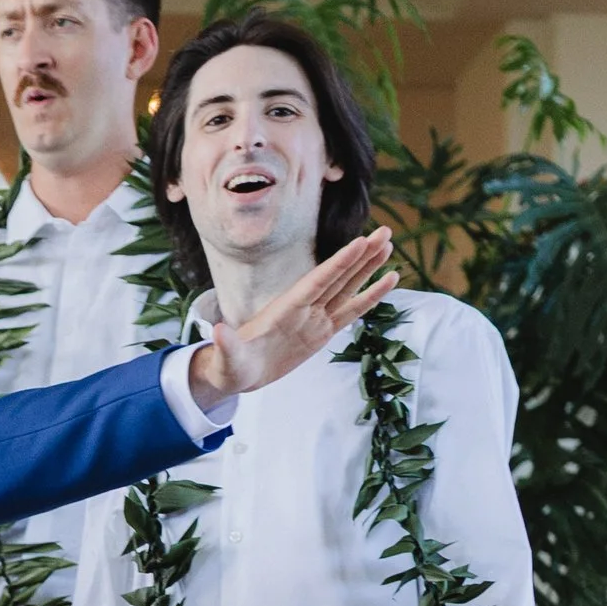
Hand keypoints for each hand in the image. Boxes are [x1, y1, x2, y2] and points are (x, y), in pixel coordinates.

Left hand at [185, 228, 395, 408]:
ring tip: (389, 247)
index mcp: (285, 308)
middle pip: (338, 276)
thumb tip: (217, 331)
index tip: (360, 243)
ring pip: (347, 288)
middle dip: (362, 255)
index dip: (339, 263)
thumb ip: (226, 344)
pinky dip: (369, 298)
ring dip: (368, 268)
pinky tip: (387, 282)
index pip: (317, 281)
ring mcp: (314, 318)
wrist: (236, 373)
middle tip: (386, 232)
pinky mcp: (321, 332)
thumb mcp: (227, 357)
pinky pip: (350, 312)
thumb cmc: (230, 364)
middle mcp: (303, 307)